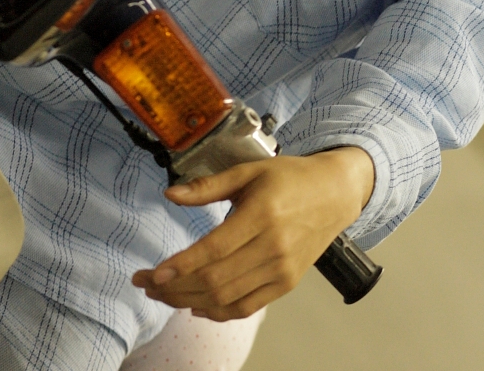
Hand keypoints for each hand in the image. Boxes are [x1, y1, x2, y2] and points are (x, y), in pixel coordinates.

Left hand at [132, 147, 374, 320]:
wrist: (336, 193)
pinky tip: (196, 306)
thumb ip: (208, 186)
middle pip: (215, 280)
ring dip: (188, 301)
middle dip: (174, 288)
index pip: (214, 250)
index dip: (180, 266)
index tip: (152, 274)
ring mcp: (282, 269)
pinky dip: (218, 312)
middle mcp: (274, 246)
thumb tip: (170, 194)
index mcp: (262, 214)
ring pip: (226, 298)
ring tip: (164, 294)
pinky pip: (247, 307)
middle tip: (146, 283)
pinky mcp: (287, 282)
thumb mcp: (250, 171)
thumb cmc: (291, 178)